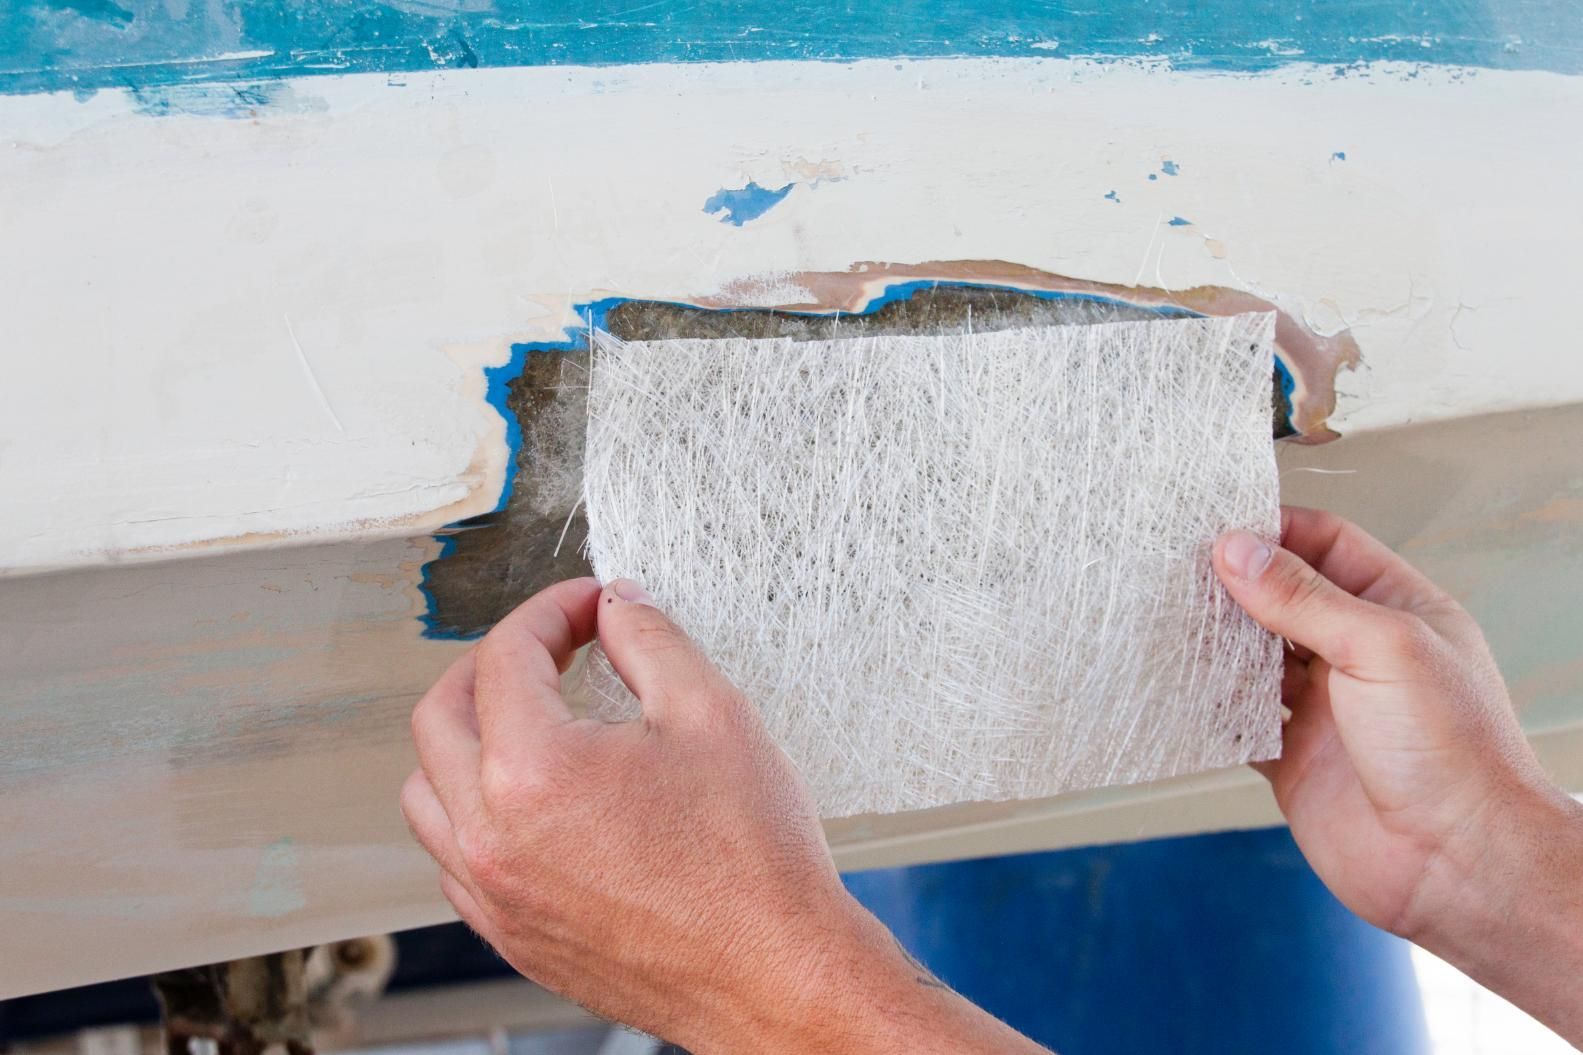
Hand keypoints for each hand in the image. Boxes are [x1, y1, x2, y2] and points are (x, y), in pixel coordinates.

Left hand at [400, 578, 1044, 1053]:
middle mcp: (491, 837)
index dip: (550, 612)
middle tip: (553, 647)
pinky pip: (454, 858)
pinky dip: (475, 810)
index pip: (503, 657)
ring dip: (467, 739)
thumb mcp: (713, 714)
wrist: (775, 975)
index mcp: (531, 772)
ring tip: (531, 719)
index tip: (590, 605)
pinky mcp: (512, 938)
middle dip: (492, 664)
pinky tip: (537, 799)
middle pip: (440, 716)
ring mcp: (494, 896)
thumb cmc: (753, 859)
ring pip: (427, 793)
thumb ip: (650, 640)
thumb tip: (617, 605)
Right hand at [1215, 507, 1582, 1040]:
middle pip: (1281, 597)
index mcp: (1395, 610)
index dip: (1272, 530)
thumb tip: (1237, 549)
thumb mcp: (1381, 648)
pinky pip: (1237, 720)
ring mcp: (1323, 707)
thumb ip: (1303, 598)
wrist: (1458, 865)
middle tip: (1173, 567)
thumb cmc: (1454, 754)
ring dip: (1214, 642)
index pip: (1325, 545)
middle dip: (1231, 582)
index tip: (1215, 523)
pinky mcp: (1291, 758)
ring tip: (1166, 619)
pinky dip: (1207, 706)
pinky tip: (1179, 688)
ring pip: (1253, 657)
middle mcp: (1356, 654)